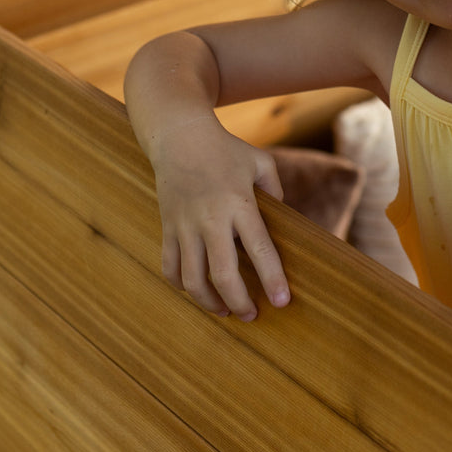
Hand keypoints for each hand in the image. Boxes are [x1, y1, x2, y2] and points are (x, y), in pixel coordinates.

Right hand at [150, 118, 287, 320]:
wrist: (179, 136)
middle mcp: (211, 219)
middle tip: (252, 316)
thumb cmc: (226, 150)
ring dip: (209, 302)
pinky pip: (169, 266)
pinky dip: (181, 285)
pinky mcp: (167, 227)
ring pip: (192, 278)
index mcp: (240, 203)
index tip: (282, 302)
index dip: (272, 279)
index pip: (259, 249)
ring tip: (225, 310)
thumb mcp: (261, 163)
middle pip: (223, 274)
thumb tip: (284, 220)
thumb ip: (276, 192)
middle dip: (240, 302)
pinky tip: (197, 291)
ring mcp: (185, 225)